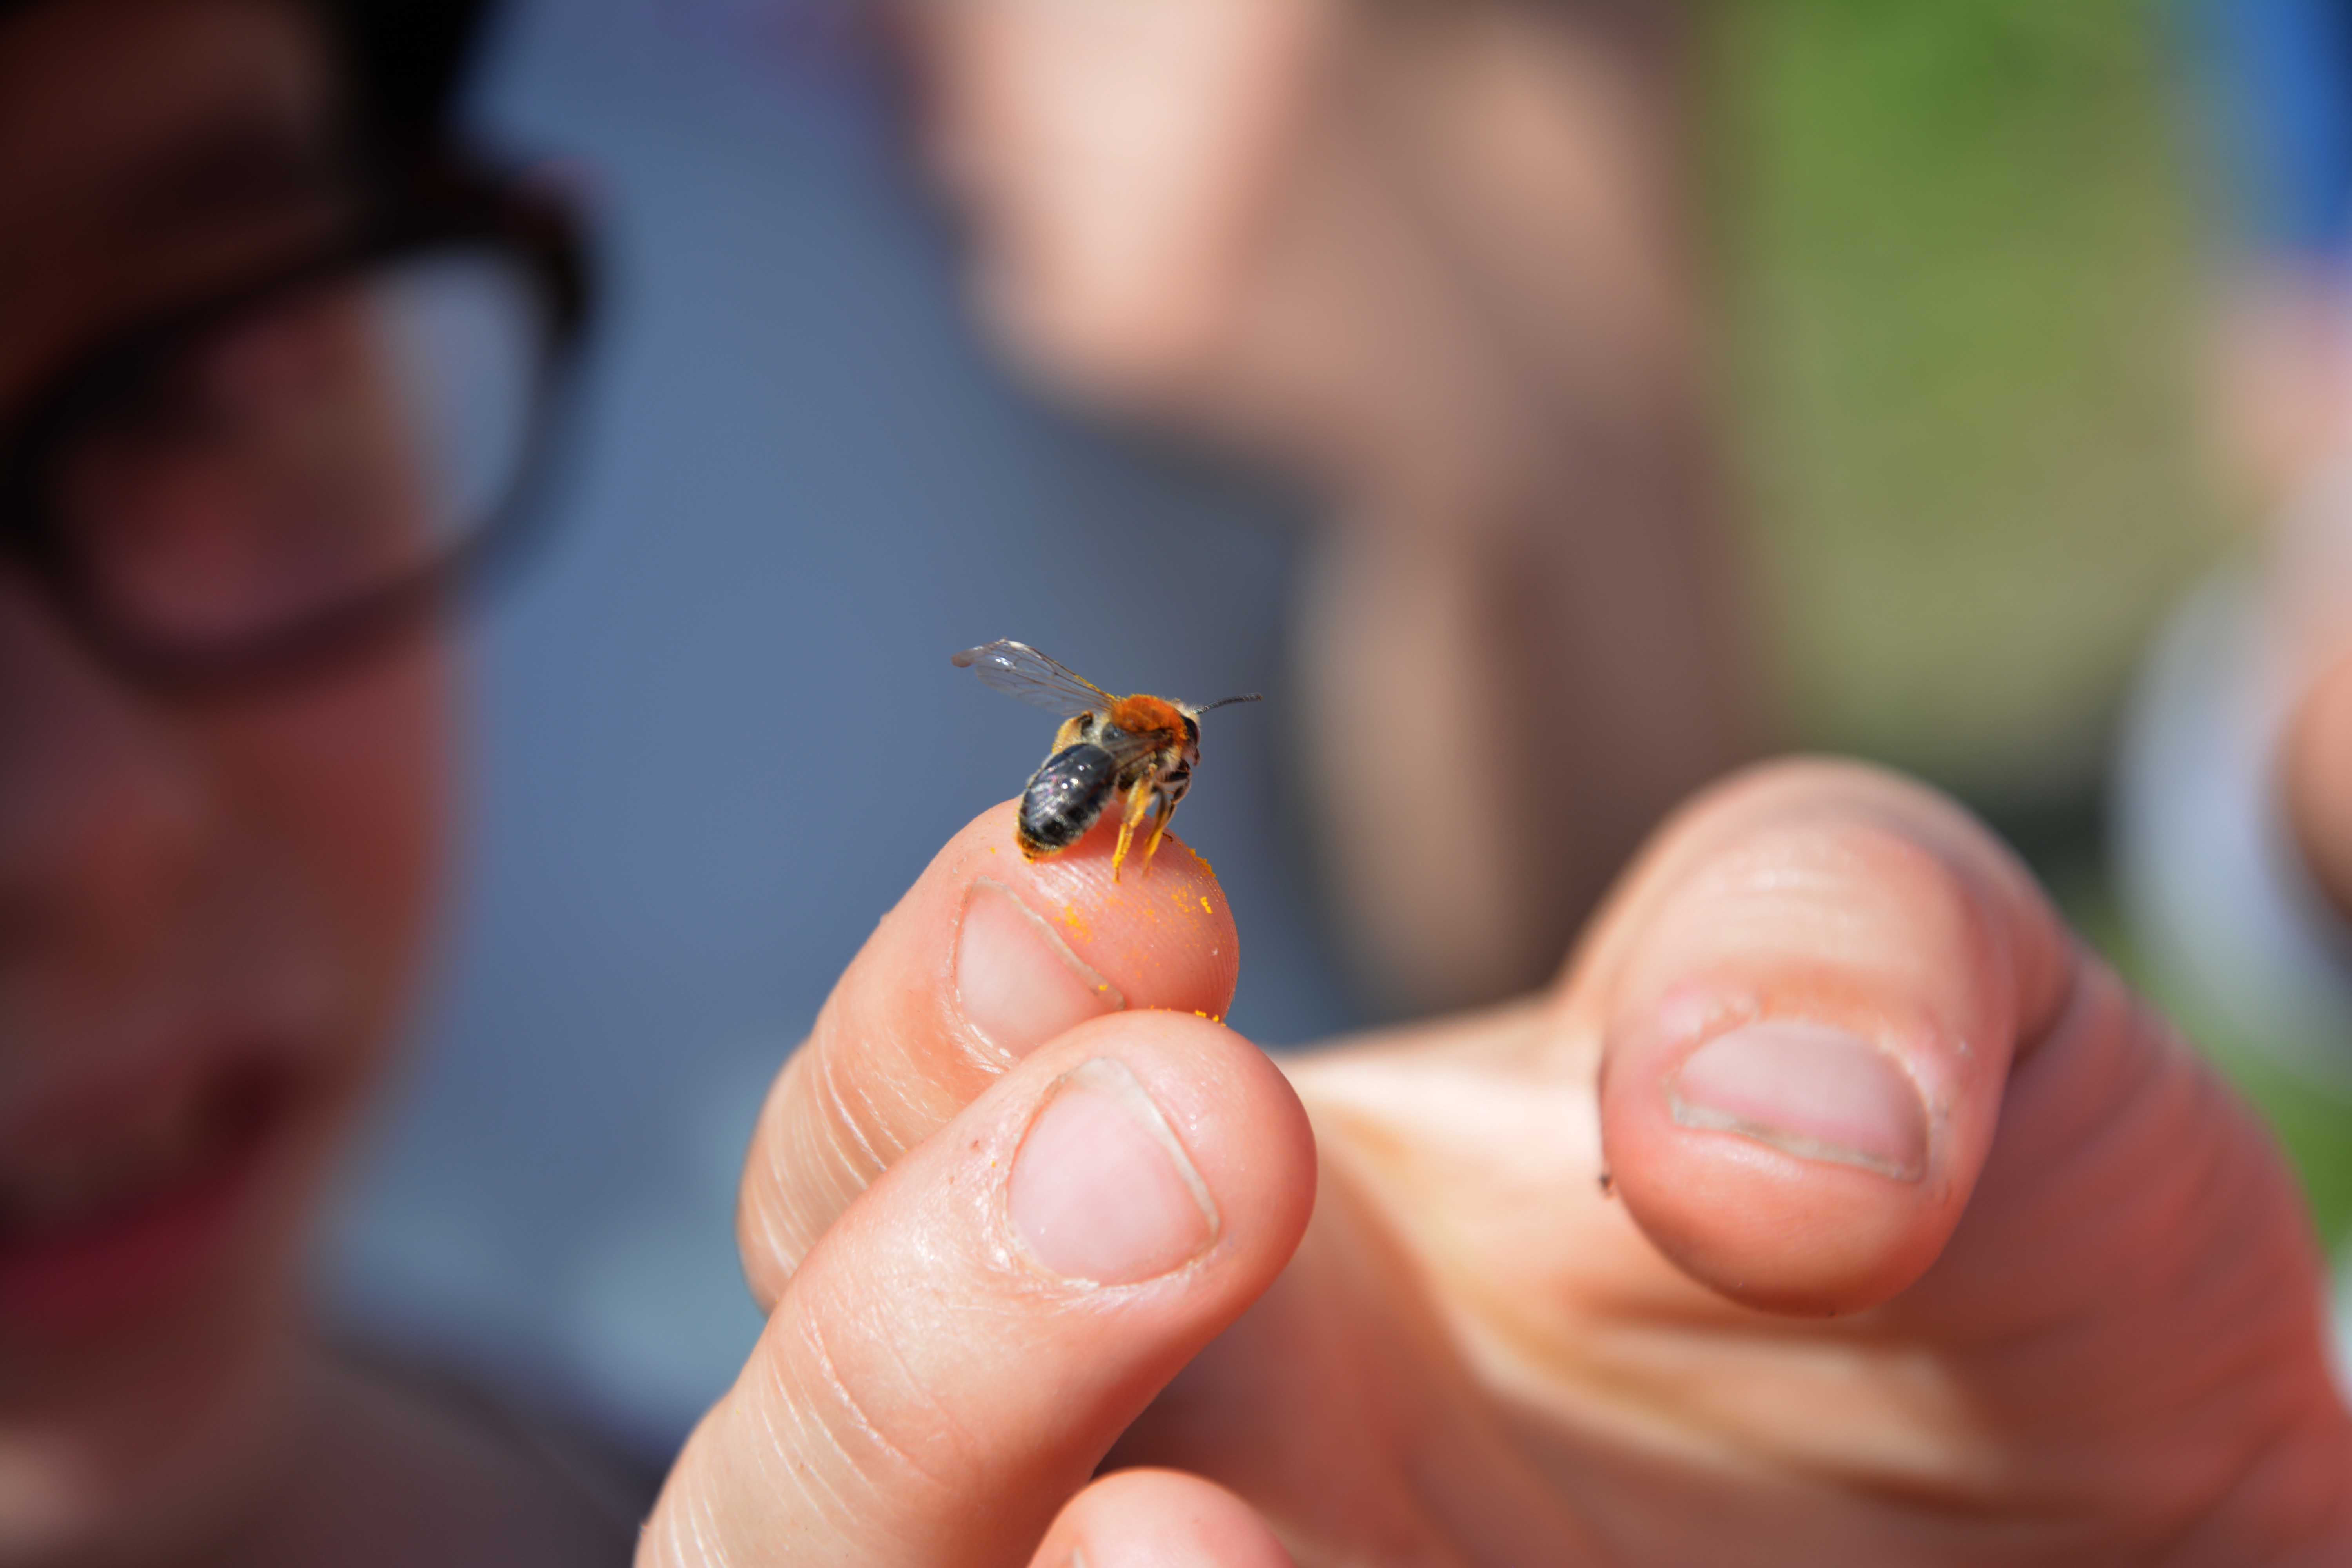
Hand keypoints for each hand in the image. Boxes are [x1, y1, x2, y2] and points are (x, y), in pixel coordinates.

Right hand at [642, 761, 2351, 1564]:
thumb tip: (1748, 1141)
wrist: (2149, 1486)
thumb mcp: (1934, 990)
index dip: (935, 1014)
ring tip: (1186, 1538)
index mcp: (1232, 1234)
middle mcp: (1187, 1473)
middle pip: (815, 1474)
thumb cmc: (1980, 1217)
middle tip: (1202, 1136)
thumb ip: (1835, 948)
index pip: (893, 1125)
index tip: (1131, 888)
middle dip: (934, 1315)